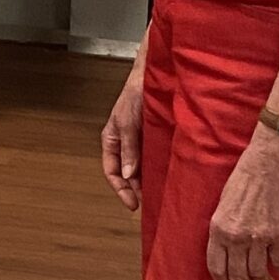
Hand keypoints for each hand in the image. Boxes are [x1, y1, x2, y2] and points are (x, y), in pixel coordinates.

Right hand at [101, 66, 145, 212]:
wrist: (155, 75)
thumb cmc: (135, 93)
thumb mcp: (128, 122)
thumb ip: (129, 149)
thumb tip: (129, 174)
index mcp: (111, 140)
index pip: (111, 171)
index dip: (121, 189)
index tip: (133, 204)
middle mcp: (125, 143)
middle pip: (127, 173)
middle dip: (136, 190)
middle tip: (149, 204)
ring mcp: (139, 141)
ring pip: (141, 168)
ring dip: (147, 181)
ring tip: (159, 195)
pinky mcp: (154, 137)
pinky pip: (154, 158)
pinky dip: (158, 169)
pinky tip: (167, 177)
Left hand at [206, 130, 278, 279]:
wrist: (274, 161)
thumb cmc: (247, 175)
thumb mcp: (224, 201)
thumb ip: (223, 227)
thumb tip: (226, 248)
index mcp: (218, 227)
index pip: (216, 267)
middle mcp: (236, 236)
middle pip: (238, 275)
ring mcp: (259, 237)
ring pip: (259, 273)